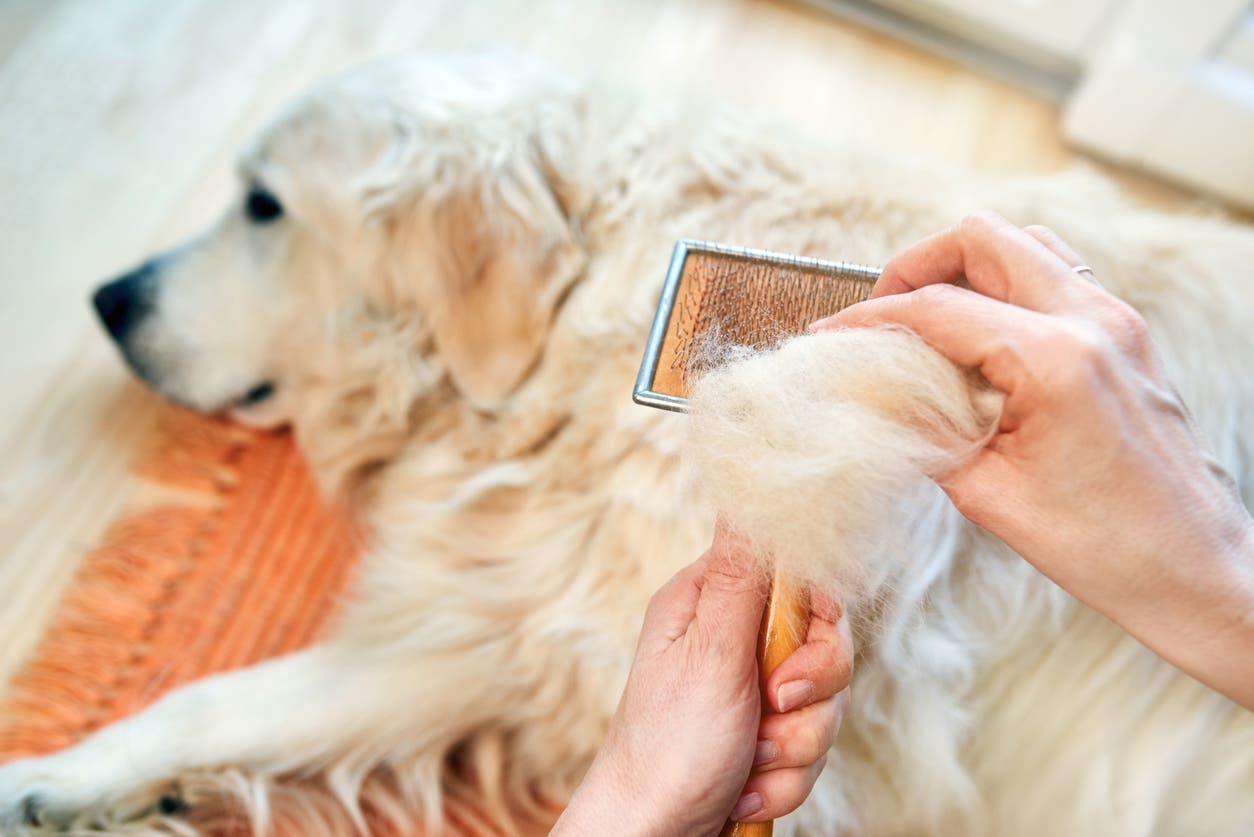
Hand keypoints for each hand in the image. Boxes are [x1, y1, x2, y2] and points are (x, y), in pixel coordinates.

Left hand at [552, 522, 852, 835]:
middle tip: (768, 717)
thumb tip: (752, 484)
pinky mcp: (762, 737)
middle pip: (825, 647)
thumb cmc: (665, 748)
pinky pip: (809, 750)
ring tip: (746, 763)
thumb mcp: (710, 654)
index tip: (790, 671)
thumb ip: (745, 575)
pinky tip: (744, 791)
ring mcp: (749, 691)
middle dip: (808, 701)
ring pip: (823, 705)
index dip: (818, 629)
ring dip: (793, 750)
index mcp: (712, 602)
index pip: (802, 579)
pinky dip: (783, 780)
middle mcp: (732, 639)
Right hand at [810, 211, 1253, 708]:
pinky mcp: (1128, 337)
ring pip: (1025, 245)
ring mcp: (1118, 322)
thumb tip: (874, 397)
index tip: (831, 338)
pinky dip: (1008, 287)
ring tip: (929, 322)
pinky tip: (983, 339)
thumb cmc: (1104, 548)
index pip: (938, 309)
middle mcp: (1093, 322)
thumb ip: (924, 432)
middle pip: (983, 239)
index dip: (870, 321)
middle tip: (883, 316)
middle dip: (917, 267)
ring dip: (967, 270)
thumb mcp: (988, 494)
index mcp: (1055, 361)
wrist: (1193, 571)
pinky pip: (1058, 276)